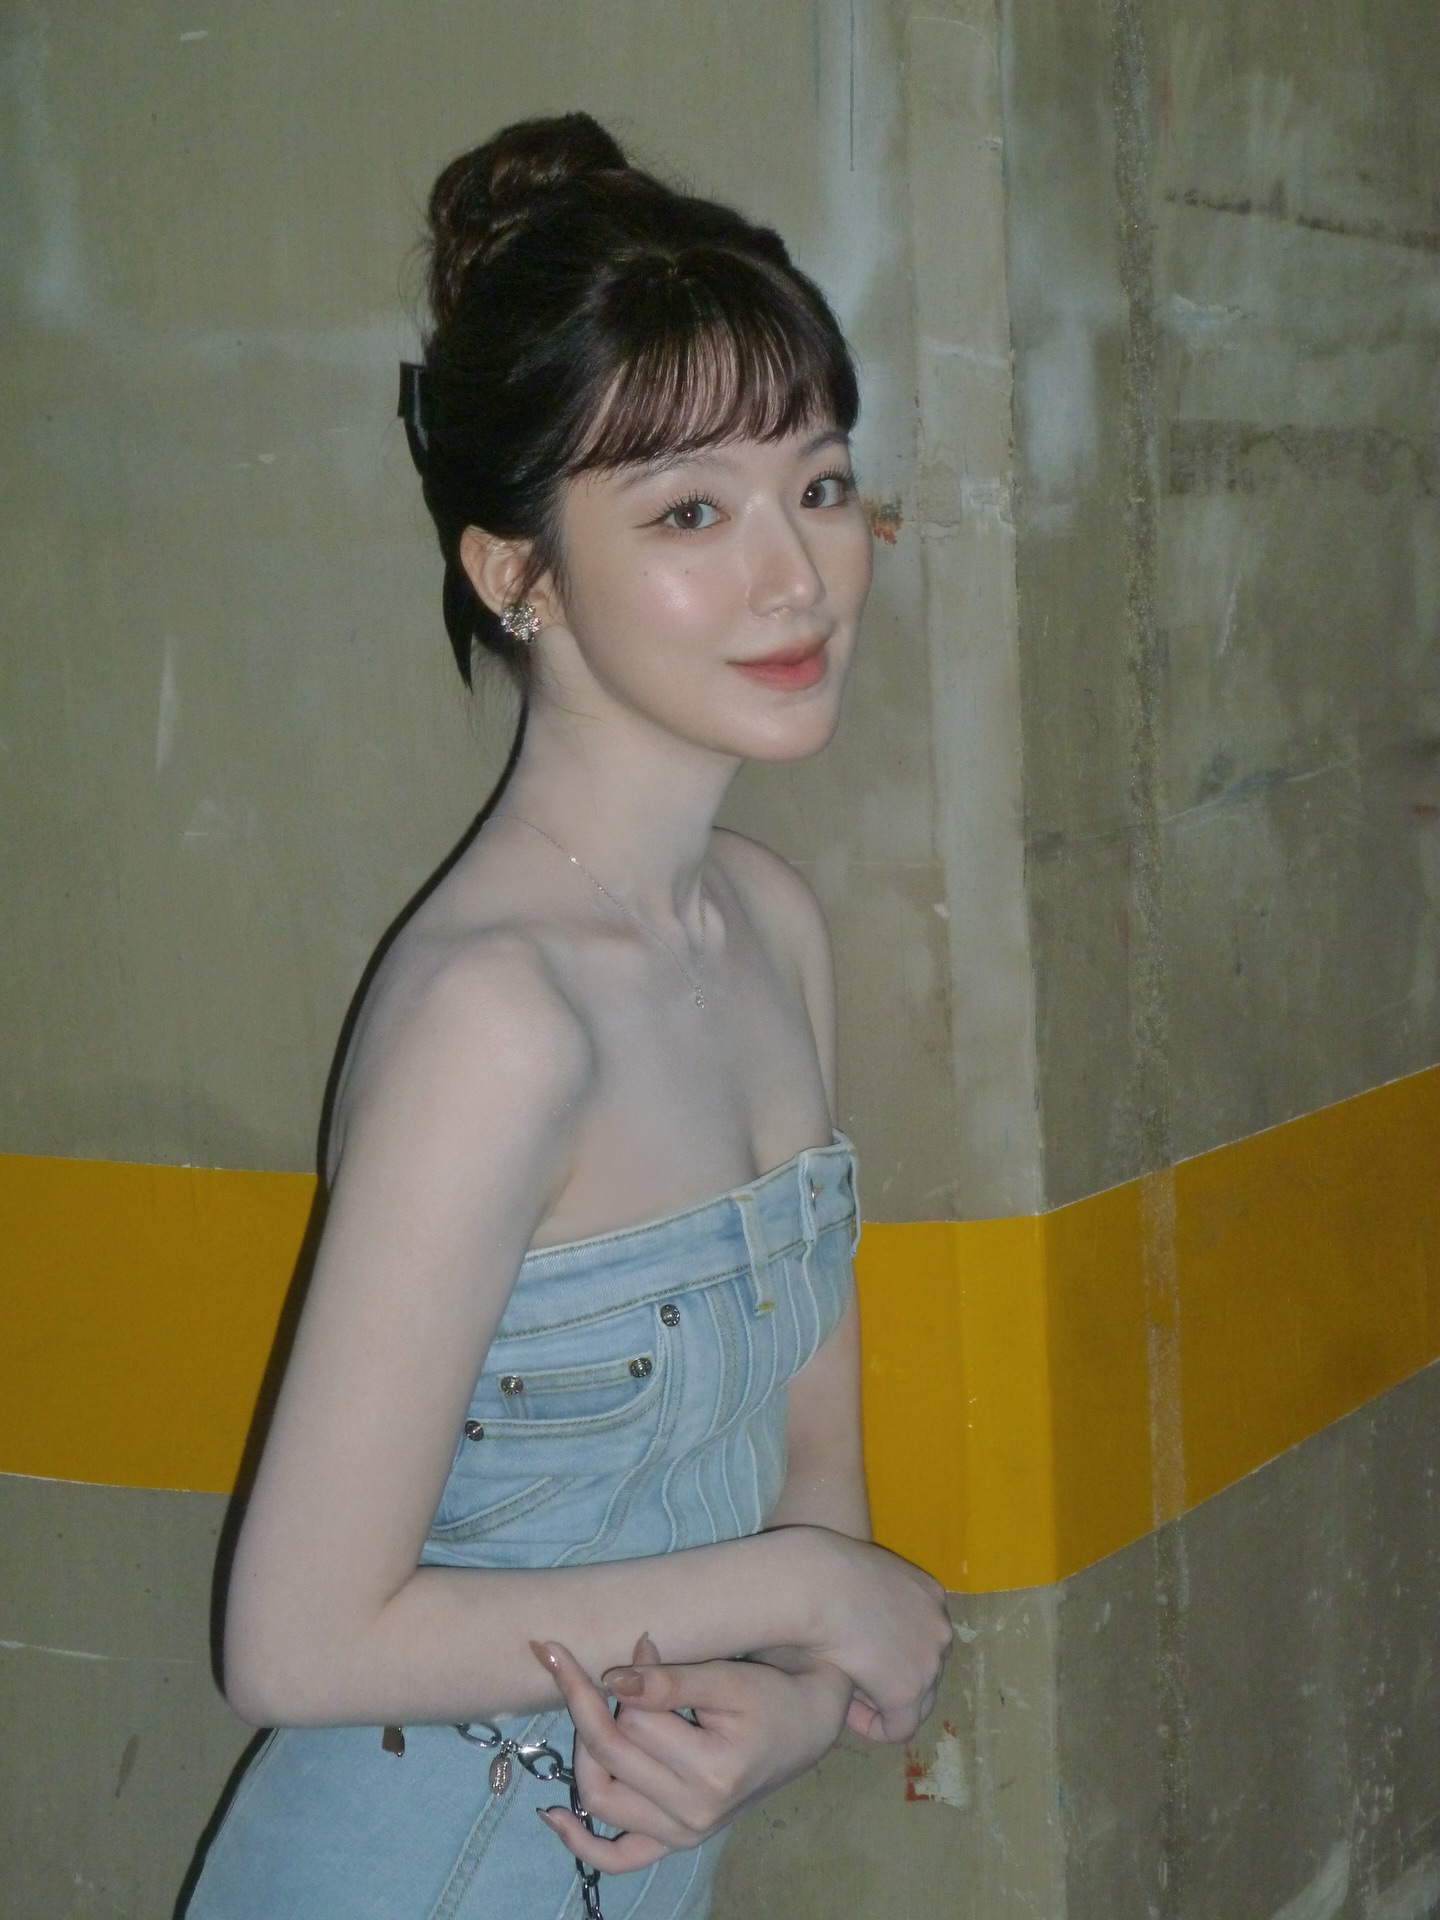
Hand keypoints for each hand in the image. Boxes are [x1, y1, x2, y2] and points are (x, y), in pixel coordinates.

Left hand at [531, 1635, 852, 1872]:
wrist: (804, 1729)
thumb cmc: (771, 1696)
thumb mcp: (726, 1679)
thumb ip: (670, 1680)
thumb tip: (612, 1676)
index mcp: (712, 1775)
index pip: (633, 1723)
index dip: (615, 1678)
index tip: (610, 1643)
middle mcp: (695, 1817)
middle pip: (610, 1759)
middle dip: (586, 1705)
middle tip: (581, 1667)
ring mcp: (683, 1836)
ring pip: (602, 1798)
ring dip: (582, 1751)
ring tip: (587, 1710)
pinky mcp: (675, 1842)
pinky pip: (618, 1856)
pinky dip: (581, 1843)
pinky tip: (552, 1814)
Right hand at [794, 1528, 953, 1741]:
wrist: (816, 1583)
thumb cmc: (825, 1571)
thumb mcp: (863, 1576)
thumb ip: (873, 1598)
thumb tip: (861, 1612)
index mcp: (929, 1594)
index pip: (923, 1637)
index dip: (892, 1652)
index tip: (859, 1655)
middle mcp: (939, 1626)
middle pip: (926, 1669)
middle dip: (893, 1677)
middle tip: (856, 1680)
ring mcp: (930, 1659)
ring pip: (917, 1700)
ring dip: (885, 1700)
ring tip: (847, 1694)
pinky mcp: (908, 1690)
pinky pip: (899, 1727)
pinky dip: (875, 1726)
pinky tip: (847, 1713)